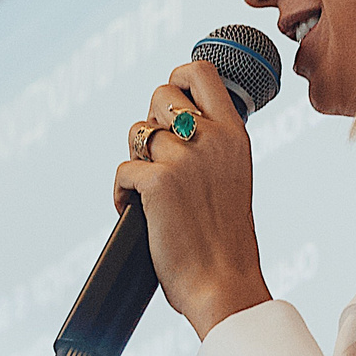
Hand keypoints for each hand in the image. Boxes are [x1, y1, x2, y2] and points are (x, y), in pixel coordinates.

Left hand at [114, 58, 270, 337]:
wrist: (224, 283)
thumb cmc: (226, 241)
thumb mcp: (232, 178)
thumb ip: (212, 147)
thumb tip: (171, 127)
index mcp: (235, 135)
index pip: (200, 72)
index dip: (177, 79)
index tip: (170, 108)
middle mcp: (212, 139)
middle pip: (160, 95)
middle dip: (150, 123)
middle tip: (158, 160)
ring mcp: (185, 159)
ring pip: (136, 133)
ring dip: (135, 161)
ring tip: (147, 192)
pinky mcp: (159, 183)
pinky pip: (122, 170)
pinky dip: (121, 193)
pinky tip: (134, 211)